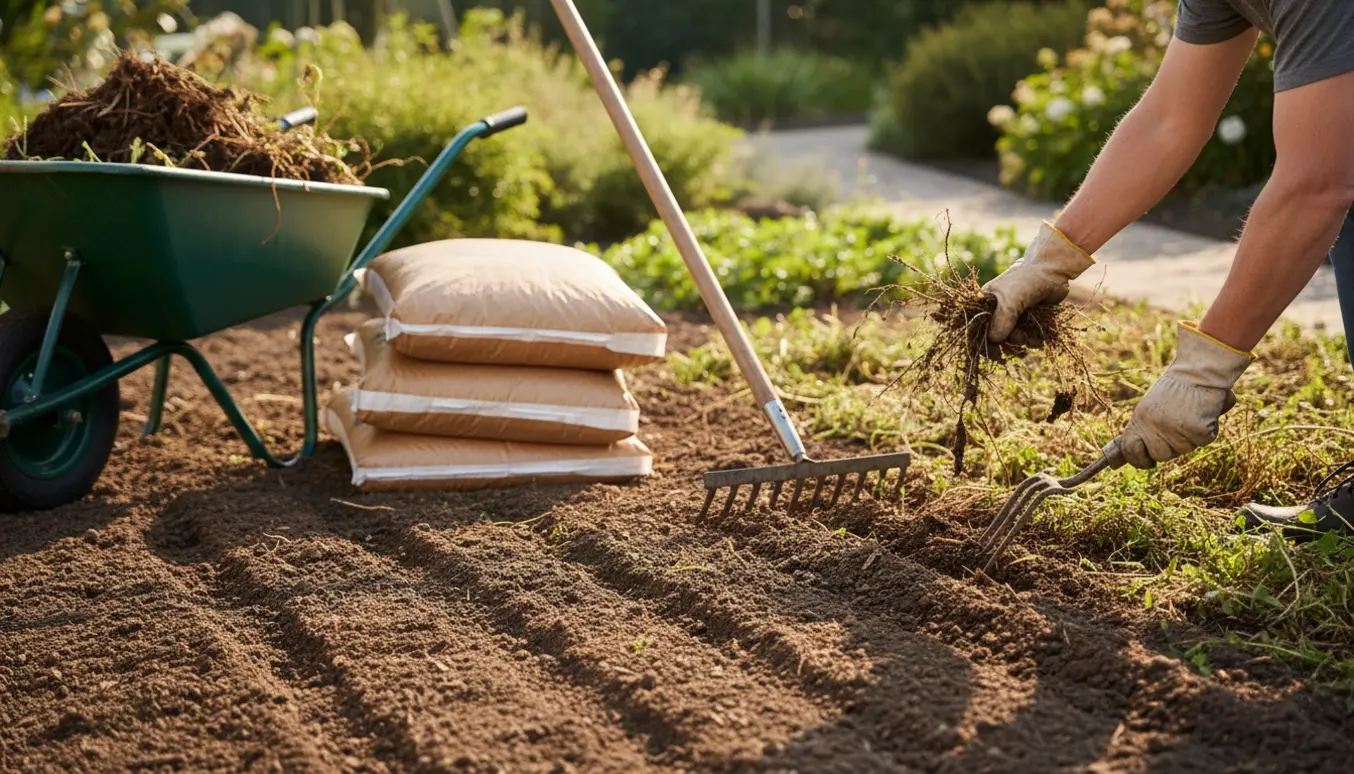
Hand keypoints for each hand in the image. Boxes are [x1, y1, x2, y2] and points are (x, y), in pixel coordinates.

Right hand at [982, 221, 1094, 342]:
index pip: (977, 327)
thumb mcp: (1010, 300)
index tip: (993, 355)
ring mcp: (1014, 315)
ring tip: (1030, 336)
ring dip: (1023, 341)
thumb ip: (1001, 321)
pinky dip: (1033, 340)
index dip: (983, 342)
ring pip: (1013, 338)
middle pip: (996, 336)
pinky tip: (1038, 337)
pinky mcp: (1029, 319)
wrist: (1053, 271)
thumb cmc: (1027, 280)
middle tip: (1019, 340)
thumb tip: (994, 340)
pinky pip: (1027, 337)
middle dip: (1008, 342)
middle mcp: (997, 310)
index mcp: (986, 303)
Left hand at [1116, 322, 1253, 468]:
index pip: (1130, 450)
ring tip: (1191, 413)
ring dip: (1189, 437)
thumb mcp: (1151, 407)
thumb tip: (1136, 452)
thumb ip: (1145, 428)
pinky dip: (1207, 430)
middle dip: (1169, 447)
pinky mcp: (1198, 433)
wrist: (1199, 371)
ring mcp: (1177, 432)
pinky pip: (1202, 441)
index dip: (1137, 459)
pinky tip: (1204, 413)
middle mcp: (1155, 428)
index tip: (1146, 462)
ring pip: (1183, 450)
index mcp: (1140, 420)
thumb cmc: (1176, 388)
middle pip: (1160, 455)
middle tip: (1178, 427)